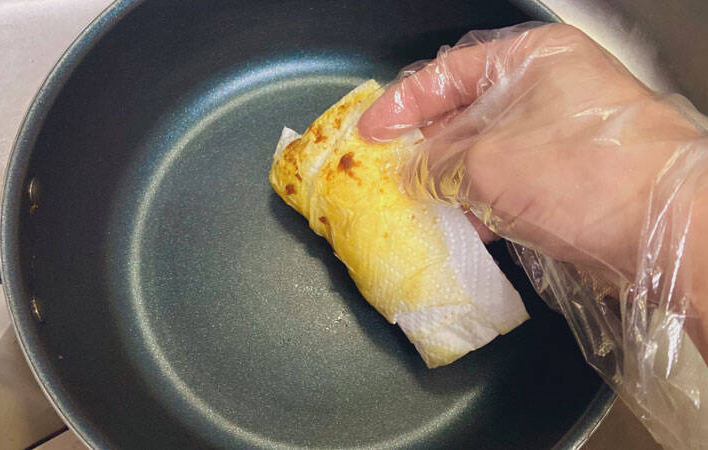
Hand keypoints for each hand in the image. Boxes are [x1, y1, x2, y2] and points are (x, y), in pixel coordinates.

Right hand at [358, 23, 701, 280]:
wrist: (666, 232)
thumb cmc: (578, 175)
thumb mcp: (487, 164)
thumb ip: (437, 164)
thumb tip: (411, 173)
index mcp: (530, 59)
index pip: (448, 73)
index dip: (402, 103)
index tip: (369, 133)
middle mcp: (546, 88)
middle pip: (466, 112)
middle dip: (423, 145)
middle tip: (385, 171)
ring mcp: (558, 133)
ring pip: (486, 151)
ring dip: (449, 179)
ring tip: (413, 202)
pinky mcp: (566, 175)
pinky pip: (508, 180)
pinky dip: (480, 200)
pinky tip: (459, 224)